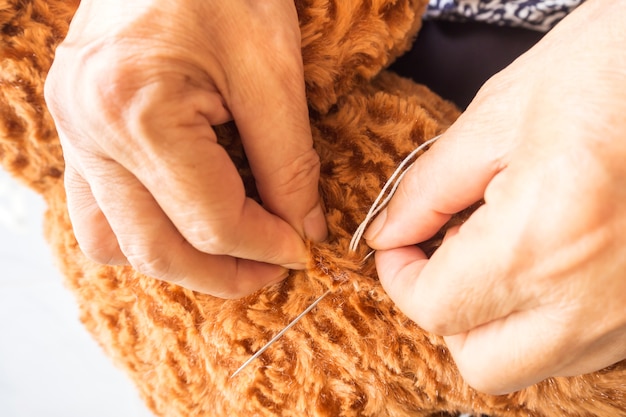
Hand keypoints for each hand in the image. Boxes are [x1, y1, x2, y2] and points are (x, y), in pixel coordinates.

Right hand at [44, 0, 326, 297]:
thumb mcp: (273, 72)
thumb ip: (289, 163)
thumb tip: (300, 231)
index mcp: (137, 109)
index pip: (211, 221)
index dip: (268, 246)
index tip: (304, 250)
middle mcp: (90, 129)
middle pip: (157, 249)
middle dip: (224, 274)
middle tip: (273, 269)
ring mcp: (73, 130)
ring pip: (116, 243)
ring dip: (178, 260)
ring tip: (230, 250)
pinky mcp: (77, 127)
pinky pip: (96, 211)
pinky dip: (143, 230)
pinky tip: (182, 220)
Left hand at [365, 0, 625, 393]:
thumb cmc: (609, 71)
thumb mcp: (499, 117)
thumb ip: (429, 187)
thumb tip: (389, 232)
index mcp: (542, 241)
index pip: (437, 308)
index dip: (400, 278)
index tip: (398, 246)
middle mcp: (592, 299)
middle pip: (483, 362)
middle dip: (447, 314)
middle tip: (444, 255)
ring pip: (534, 363)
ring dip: (496, 320)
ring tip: (504, 247)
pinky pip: (578, 346)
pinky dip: (544, 316)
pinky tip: (546, 259)